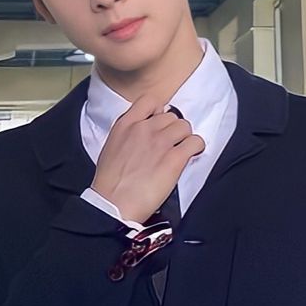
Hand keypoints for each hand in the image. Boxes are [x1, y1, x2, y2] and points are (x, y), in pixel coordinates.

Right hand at [91, 93, 204, 222]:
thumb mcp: (111, 148)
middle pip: (171, 116)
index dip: (159, 109)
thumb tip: (141, 131)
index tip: (160, 121)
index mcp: (125, 125)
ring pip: (185, 126)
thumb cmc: (109, 183)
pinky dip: (196, 147)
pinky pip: (195, 142)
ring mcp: (160, 142)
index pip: (149, 100)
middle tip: (172, 144)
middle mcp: (144, 129)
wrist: (113, 205)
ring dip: (186, 137)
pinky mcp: (174, 159)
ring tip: (182, 150)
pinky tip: (191, 155)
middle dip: (173, 129)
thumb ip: (127, 134)